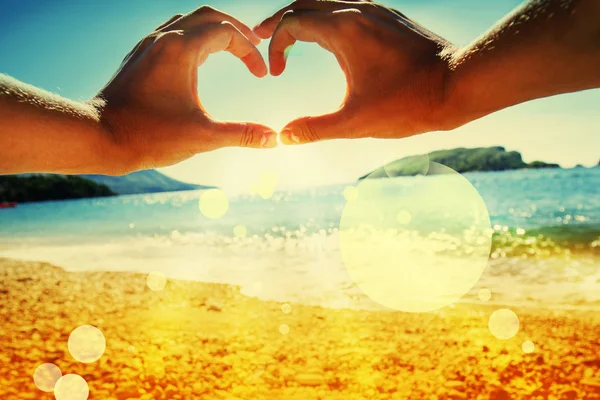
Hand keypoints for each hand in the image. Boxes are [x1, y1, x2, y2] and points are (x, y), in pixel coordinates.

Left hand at [95, 6, 276, 171]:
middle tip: (255, 44)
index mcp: (180, 49)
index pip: (226, 33)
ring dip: (213, 30)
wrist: (100, 137)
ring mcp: (148, 46)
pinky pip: (171, 34)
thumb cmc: (148, 135)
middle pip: (208, 15)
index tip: (262, 75)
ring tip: (230, 47)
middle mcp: (163, 39)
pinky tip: (198, 59)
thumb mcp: (202, 136)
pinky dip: (193, 38)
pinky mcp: (139, 58)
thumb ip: (241, 135)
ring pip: (187, 21)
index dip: (250, 52)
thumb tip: (273, 139)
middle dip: (236, 29)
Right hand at [254, 0, 456, 144]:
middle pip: (305, 3)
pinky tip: (330, 38)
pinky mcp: (390, 18)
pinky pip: (349, 8)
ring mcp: (376, 10)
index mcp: (344, 29)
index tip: (275, 73)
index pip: (292, 23)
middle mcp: (358, 10)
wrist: (459, 85)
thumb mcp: (356, 122)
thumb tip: (283, 137)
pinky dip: (328, 18)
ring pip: (327, 2)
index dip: (275, 45)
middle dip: (280, 20)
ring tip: (291, 36)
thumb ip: (315, 129)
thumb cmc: (409, 103)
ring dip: (305, 17)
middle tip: (261, 35)